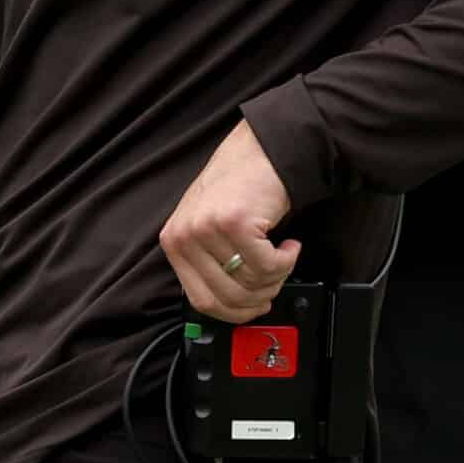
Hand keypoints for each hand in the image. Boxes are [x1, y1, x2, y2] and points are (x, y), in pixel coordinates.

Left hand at [159, 121, 300, 323]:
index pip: (201, 301)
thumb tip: (232, 306)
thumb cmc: (239, 187)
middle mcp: (185, 236)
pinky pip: (269, 265)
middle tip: (276, 282)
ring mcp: (208, 228)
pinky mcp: (235, 222)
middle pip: (228, 298)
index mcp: (174, 242)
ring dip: (278, 276)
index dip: (234, 312)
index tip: (253, 307)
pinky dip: (287, 260)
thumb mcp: (207, 226)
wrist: (261, 149)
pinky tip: (289, 244)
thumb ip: (209, 263)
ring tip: (283, 256)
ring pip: (251, 283)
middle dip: (260, 298)